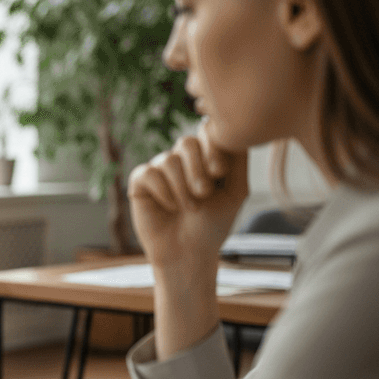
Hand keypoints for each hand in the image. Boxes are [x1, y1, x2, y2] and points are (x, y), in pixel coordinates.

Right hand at [128, 120, 248, 358]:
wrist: (188, 253)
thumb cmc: (213, 224)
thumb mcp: (236, 190)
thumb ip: (238, 158)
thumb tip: (233, 126)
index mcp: (205, 157)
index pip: (207, 133)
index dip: (213, 149)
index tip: (220, 173)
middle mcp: (181, 159)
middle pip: (187, 142)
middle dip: (198, 169)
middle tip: (204, 194)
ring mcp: (159, 169)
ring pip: (168, 160)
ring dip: (182, 188)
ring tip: (188, 208)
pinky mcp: (140, 182)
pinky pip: (149, 173)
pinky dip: (163, 192)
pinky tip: (168, 208)